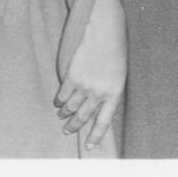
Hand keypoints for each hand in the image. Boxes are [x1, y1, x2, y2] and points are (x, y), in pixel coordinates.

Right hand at [55, 0, 125, 149]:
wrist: (105, 29)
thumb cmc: (115, 49)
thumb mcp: (118, 72)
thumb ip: (108, 89)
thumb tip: (95, 105)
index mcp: (115, 92)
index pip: (104, 121)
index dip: (95, 135)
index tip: (89, 147)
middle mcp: (100, 92)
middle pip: (84, 116)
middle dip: (74, 126)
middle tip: (67, 131)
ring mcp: (85, 85)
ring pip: (71, 107)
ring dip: (65, 113)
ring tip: (62, 115)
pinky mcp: (72, 77)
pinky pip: (62, 95)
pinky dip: (59, 100)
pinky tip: (58, 101)